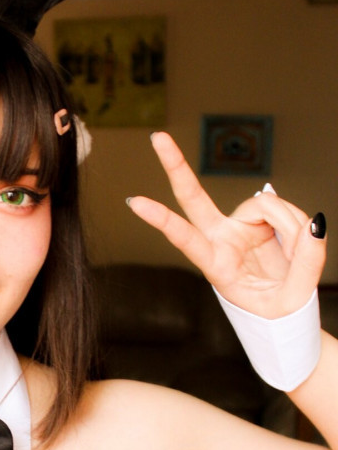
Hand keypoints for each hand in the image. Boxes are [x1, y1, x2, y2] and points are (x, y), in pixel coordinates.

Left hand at [127, 132, 325, 317]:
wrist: (283, 313)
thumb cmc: (277, 312)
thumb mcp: (292, 297)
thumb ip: (307, 263)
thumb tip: (315, 224)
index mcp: (216, 265)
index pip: (185, 239)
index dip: (162, 220)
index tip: (134, 203)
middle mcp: (220, 240)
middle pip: (194, 198)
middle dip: (175, 165)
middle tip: (157, 136)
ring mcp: (237, 227)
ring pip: (265, 203)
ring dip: (290, 222)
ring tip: (300, 250)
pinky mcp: (257, 220)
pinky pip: (280, 207)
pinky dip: (296, 222)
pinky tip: (299, 239)